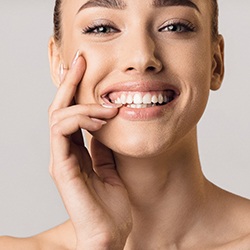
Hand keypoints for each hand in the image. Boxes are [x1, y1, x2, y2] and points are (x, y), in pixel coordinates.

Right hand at [49, 52, 131, 248]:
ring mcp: (60, 159)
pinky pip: (62, 133)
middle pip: (60, 108)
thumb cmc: (111, 203)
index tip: (85, 68)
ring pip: (59, 117)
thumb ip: (103, 146)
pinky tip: (101, 118)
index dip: (75, 90)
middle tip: (81, 61)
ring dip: (82, 104)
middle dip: (70, 82)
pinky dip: (80, 119)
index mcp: (74, 151)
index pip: (70, 113)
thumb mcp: (110, 166)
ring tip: (107, 106)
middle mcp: (63, 152)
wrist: (111, 233)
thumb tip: (106, 123)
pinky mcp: (61, 168)